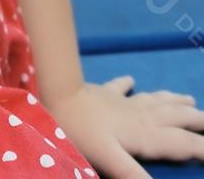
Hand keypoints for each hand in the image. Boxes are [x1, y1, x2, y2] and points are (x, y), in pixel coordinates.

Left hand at [48, 75, 203, 177]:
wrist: (58, 95)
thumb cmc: (82, 131)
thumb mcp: (111, 160)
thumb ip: (135, 176)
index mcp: (144, 134)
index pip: (182, 143)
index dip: (202, 148)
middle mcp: (139, 116)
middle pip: (175, 117)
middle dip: (196, 121)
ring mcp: (121, 102)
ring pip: (155, 101)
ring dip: (174, 101)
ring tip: (188, 99)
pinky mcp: (103, 93)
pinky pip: (120, 87)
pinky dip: (128, 84)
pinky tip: (131, 80)